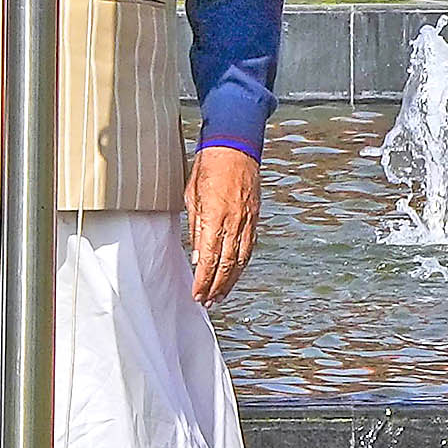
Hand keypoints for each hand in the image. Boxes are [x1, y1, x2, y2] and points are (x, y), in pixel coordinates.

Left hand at [186, 145, 260, 303]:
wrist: (234, 146)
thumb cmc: (209, 166)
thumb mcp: (192, 196)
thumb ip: (196, 227)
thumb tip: (196, 255)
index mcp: (215, 216)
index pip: (209, 258)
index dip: (203, 280)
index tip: (197, 294)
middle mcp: (234, 221)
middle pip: (227, 264)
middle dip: (216, 286)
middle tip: (208, 302)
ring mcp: (248, 219)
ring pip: (241, 258)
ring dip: (231, 280)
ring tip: (221, 295)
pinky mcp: (255, 216)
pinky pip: (250, 246)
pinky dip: (243, 263)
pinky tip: (236, 272)